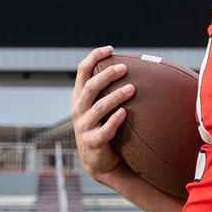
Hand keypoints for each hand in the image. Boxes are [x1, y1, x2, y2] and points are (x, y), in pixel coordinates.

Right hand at [72, 46, 135, 182]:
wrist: (99, 162)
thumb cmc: (103, 127)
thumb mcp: (99, 107)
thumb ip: (107, 90)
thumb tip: (132, 64)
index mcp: (80, 98)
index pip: (82, 71)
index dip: (94, 57)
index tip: (110, 49)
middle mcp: (79, 110)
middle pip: (90, 87)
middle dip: (107, 75)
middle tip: (124, 68)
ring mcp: (84, 127)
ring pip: (99, 108)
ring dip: (116, 96)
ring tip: (132, 89)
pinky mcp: (92, 142)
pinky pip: (105, 130)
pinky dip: (114, 120)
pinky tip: (125, 113)